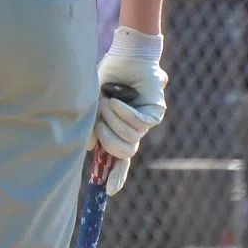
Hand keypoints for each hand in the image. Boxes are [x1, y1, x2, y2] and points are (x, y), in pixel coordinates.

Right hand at [94, 26, 167, 195]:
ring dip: (113, 118)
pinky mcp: (156, 112)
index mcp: (119, 130)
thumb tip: (91, 148)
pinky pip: (139, 123)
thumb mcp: (94, 105)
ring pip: (130, 136)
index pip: (119, 160)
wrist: (126, 56)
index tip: (109, 192)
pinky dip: (124, 112)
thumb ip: (92, 126)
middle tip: (99, 120)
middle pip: (123, 152)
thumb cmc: (108, 78)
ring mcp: (146, 122)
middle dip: (107, 138)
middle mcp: (134, 130)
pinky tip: (118, 100)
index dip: (115, 176)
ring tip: (109, 100)